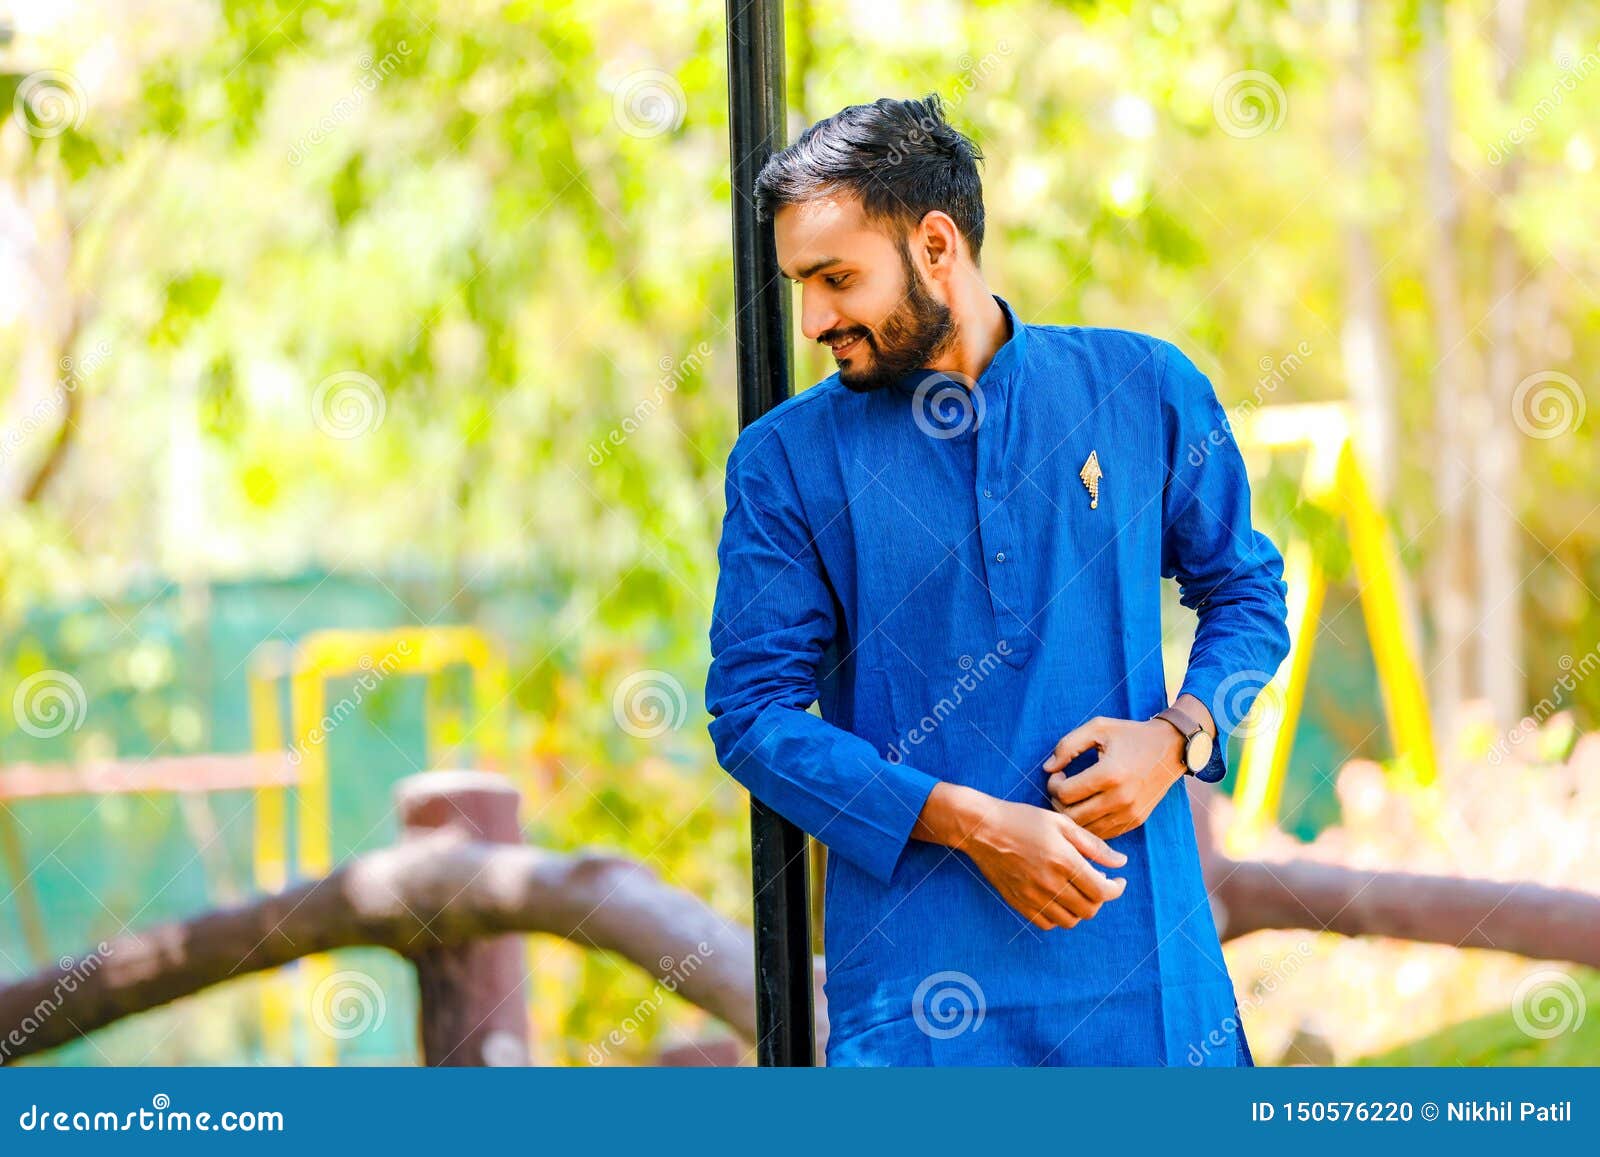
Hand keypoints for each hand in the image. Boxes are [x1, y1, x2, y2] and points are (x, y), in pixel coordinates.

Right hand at [951, 794, 1127, 930]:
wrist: (982, 829)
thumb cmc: (1023, 820)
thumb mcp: (1062, 823)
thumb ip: (1094, 845)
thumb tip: (1121, 863)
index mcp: (1064, 860)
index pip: (1102, 891)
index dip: (1116, 889)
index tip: (1118, 881)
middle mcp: (1050, 883)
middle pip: (1089, 909)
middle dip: (1099, 898)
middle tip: (1096, 882)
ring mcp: (1033, 897)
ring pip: (1069, 921)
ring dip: (1080, 909)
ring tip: (1077, 891)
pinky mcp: (1019, 903)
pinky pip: (1047, 924)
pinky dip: (1058, 916)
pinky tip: (1058, 898)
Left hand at [1042, 716, 1187, 838]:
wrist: (1171, 748)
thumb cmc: (1130, 735)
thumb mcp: (1098, 728)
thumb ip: (1068, 746)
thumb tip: (1047, 768)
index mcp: (1110, 774)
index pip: (1065, 794)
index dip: (1053, 784)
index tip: (1058, 773)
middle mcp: (1120, 798)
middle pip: (1071, 816)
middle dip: (1058, 802)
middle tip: (1062, 787)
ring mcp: (1130, 813)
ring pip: (1086, 829)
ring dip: (1072, 816)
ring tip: (1074, 797)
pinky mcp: (1135, 821)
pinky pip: (1103, 833)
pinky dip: (1089, 823)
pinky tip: (1088, 806)